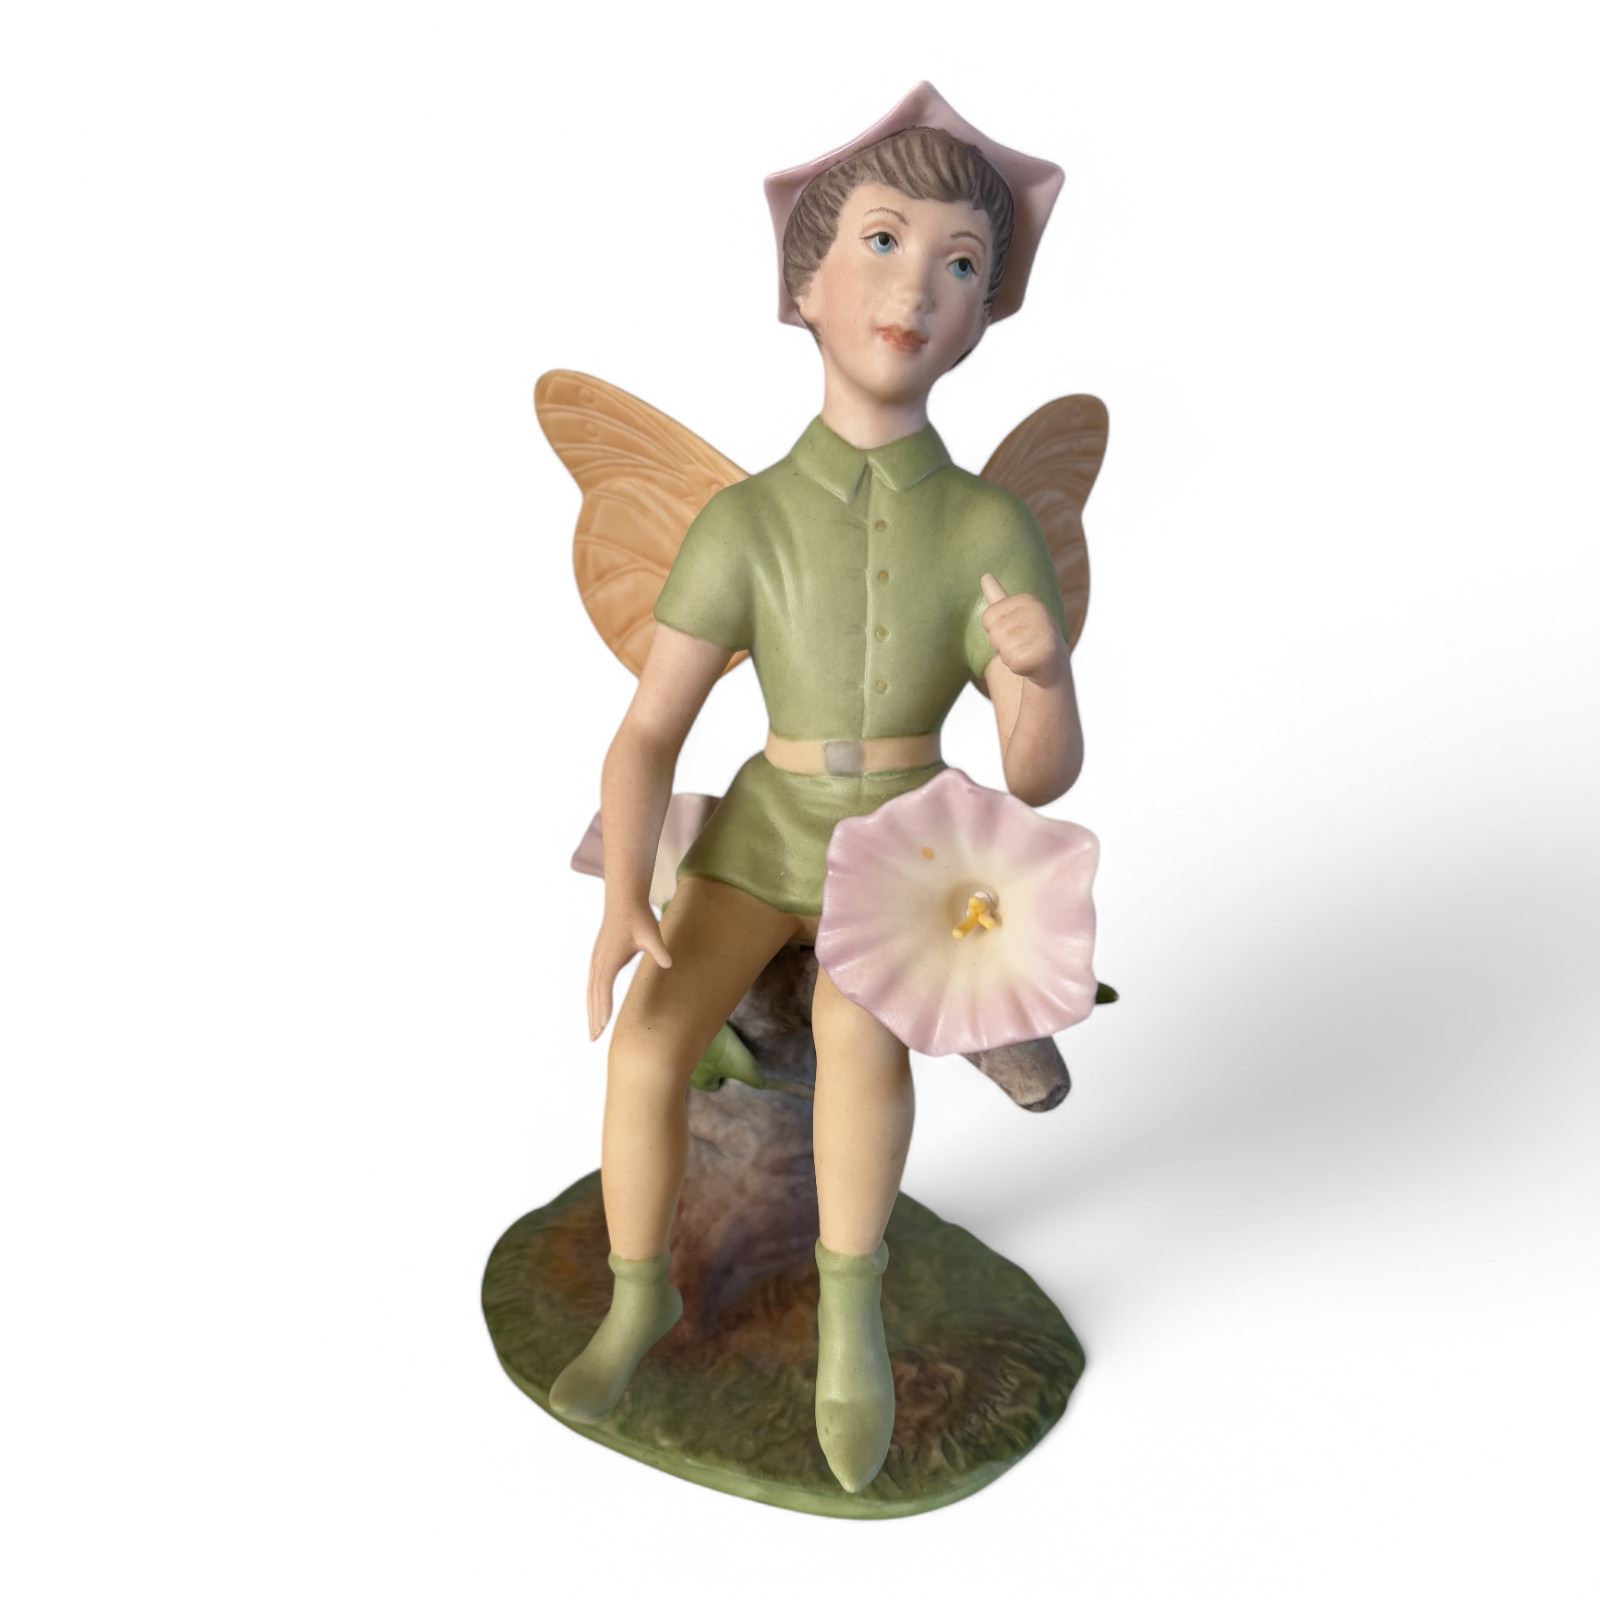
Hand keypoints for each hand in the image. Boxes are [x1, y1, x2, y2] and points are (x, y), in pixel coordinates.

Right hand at [587, 902, 671, 1041]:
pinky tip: (596, 1007)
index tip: (603, 1026)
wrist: (624, 900)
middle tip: (594, 1038)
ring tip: (593, 1029)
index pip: (604, 989)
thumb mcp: (651, 933)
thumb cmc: (638, 917)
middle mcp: (598, 961)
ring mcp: (596, 959)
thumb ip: (658, 950)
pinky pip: (593, 983)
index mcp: (609, 959)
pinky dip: (593, 998)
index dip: (603, 1008)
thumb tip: (668, 962)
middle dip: (594, 1017)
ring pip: (591, 991)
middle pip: (593, 995)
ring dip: (591, 1010)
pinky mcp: (598, 957)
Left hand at [980, 574, 1065, 686]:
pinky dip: (1018, 667)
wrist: (1052, 664)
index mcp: (1027, 600)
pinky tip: (1031, 664)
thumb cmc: (1028, 638)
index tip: (1014, 631)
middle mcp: (1037, 612)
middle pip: (994, 633)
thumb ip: (998, 596)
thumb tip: (984, 575)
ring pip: (1002, 649)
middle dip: (1002, 645)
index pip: (987, 617)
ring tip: (1026, 652)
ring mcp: (1041, 632)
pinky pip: (1012, 663)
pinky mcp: (1041, 654)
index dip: (995, 630)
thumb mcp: (1014, 615)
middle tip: (1021, 645)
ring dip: (1010, 657)